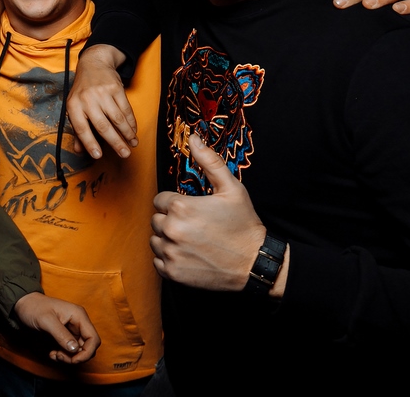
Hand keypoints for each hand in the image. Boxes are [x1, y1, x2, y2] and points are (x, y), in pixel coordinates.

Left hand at [13, 292, 99, 363]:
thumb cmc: (34, 307)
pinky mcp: (65, 336)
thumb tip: (75, 349)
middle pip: (88, 347)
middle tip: (59, 356)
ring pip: (79, 351)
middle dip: (76, 357)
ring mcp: (72, 330)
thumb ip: (61, 334)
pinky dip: (63, 356)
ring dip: (68, 357)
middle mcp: (79, 323)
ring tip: (54, 354)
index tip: (73, 359)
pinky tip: (52, 353)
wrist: (23, 305)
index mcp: (79, 316)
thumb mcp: (46, 320)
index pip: (94, 339)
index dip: (87, 353)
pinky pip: (70, 351)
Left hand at [66, 45, 137, 158]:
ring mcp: (102, 93)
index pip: (81, 128)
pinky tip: (134, 130)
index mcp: (73, 106)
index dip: (89, 143)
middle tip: (124, 154)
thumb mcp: (74, 107)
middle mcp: (87, 99)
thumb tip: (79, 150)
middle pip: (102, 125)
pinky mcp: (116, 88)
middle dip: (115, 142)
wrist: (93, 64)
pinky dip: (131, 122)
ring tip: (133, 144)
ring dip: (127, 133)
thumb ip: (77, 129)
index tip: (98, 156)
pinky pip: (126, 109)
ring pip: (117, 118)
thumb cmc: (82, 91)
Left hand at [150, 132, 266, 290]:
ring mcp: (170, 253)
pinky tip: (189, 255)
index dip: (175, 204)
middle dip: (171, 220)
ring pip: (155, 240)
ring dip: (168, 239)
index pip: (160, 200)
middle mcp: (171, 229)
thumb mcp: (232, 188)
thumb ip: (209, 161)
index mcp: (180, 207)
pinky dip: (169, 259)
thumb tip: (194, 137)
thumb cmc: (243, 224)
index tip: (192, 210)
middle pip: (156, 219)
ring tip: (193, 240)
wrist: (255, 263)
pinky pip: (158, 261)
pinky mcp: (172, 272)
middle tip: (194, 226)